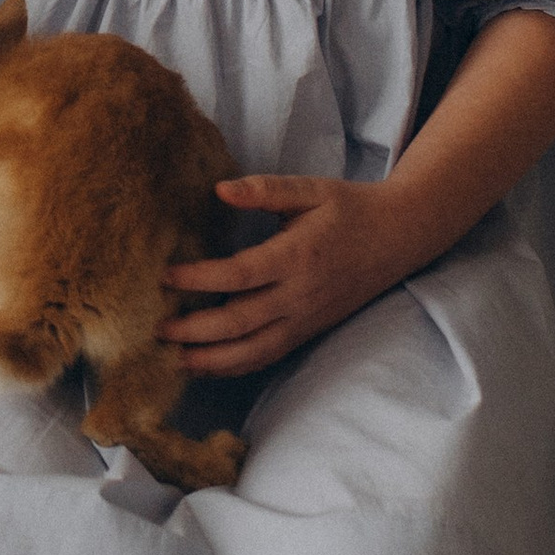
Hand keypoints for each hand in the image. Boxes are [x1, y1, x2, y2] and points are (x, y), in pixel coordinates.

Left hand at [162, 172, 438, 375]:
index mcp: (297, 256)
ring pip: (254, 351)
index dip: (200, 279)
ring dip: (212, 360)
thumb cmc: (349, 208)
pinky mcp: (309, 332)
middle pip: (241, 322)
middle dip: (195, 330)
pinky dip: (236, 366)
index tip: (165, 276)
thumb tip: (218, 189)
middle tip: (156, 327)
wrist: (398, 237)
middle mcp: (300, 294)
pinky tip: (207, 365)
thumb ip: (264, 189)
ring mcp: (306, 319)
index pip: (240, 274)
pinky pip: (269, 356)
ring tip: (173, 359)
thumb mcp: (310, 189)